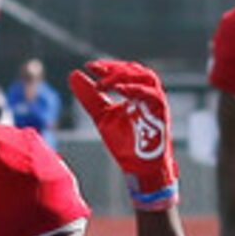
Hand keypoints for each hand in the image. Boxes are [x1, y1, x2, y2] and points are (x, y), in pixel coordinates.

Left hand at [68, 59, 176, 205]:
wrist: (139, 168)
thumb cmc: (125, 144)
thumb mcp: (102, 116)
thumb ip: (90, 97)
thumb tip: (73, 75)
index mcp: (135, 93)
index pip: (123, 71)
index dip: (107, 67)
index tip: (89, 67)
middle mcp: (147, 95)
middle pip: (135, 70)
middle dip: (114, 68)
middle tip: (96, 70)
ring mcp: (155, 104)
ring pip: (147, 78)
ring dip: (125, 76)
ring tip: (105, 81)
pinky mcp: (161, 114)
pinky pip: (153, 96)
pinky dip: (136, 90)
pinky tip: (120, 89)